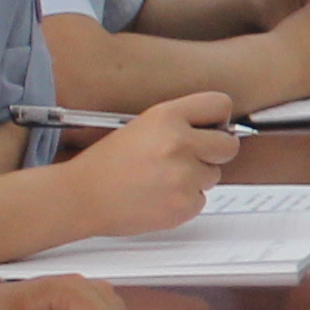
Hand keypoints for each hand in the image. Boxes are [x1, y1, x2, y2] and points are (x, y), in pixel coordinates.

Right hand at [76, 94, 242, 234]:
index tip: (213, 127)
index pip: (220, 105)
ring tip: (161, 178)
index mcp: (167, 117)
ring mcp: (183, 176)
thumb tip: (219, 129)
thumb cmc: (107, 163)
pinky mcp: (184, 205)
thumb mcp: (142, 126)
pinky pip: (200, 200)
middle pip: (229, 146)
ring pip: (213, 175)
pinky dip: (184, 200)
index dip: (218, 119)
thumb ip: (181, 123)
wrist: (81, 196)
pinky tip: (158, 196)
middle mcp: (179, 144)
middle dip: (215, 152)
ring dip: (195, 178)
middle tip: (191, 157)